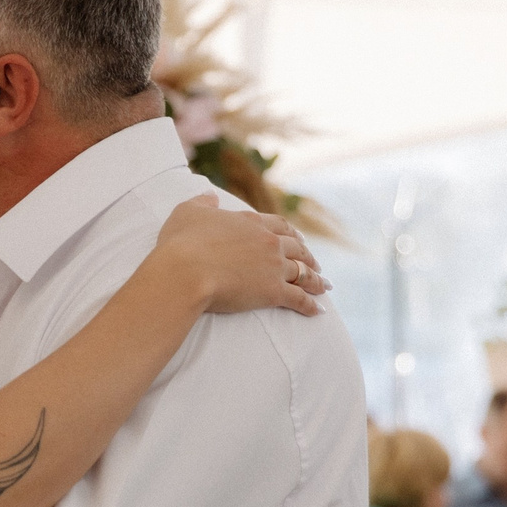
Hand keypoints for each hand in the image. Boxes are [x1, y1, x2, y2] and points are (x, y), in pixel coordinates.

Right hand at [151, 195, 326, 316]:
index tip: (299, 238)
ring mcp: (273, 267)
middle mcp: (268, 242)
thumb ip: (202, 203)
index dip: (291, 233)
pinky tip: (319, 311)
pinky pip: (299, 298)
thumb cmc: (181, 243)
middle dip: (308, 256)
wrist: (186, 271)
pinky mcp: (273, 292)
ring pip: (303, 273)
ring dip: (316, 280)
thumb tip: (210, 196)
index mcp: (250, 222)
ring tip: (324, 286)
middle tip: (316, 264)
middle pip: (297, 248)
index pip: (279, 225)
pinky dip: (311, 305)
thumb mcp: (188, 212)